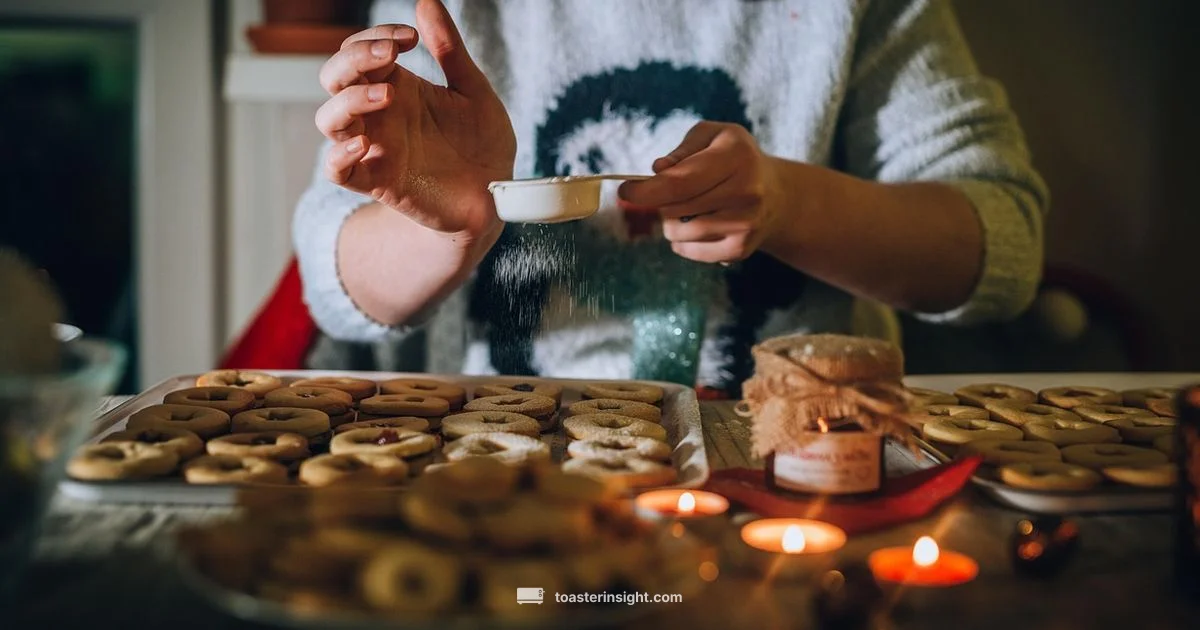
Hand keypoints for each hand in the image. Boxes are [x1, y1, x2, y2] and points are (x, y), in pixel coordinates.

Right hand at [315, 0, 515, 237]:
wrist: (494, 196)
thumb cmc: (483, 143)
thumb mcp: (473, 91)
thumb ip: (450, 50)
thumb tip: (427, 2)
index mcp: (397, 85)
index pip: (361, 50)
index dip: (375, 36)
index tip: (412, 37)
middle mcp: (379, 114)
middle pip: (334, 77)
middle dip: (354, 59)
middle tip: (392, 56)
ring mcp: (375, 147)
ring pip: (329, 119)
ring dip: (349, 101)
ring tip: (389, 95)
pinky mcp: (377, 181)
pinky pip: (335, 169)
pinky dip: (339, 155)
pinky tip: (366, 143)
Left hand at [618, 121, 782, 263]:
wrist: (775, 194)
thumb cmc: (732, 157)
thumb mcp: (711, 137)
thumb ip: (682, 150)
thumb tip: (658, 170)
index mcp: (736, 156)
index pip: (681, 182)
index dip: (646, 190)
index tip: (625, 191)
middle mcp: (747, 192)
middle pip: (675, 209)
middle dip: (660, 202)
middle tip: (669, 194)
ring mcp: (746, 224)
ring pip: (679, 233)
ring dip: (671, 222)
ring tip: (688, 208)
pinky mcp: (740, 249)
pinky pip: (690, 251)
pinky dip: (683, 241)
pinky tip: (699, 225)